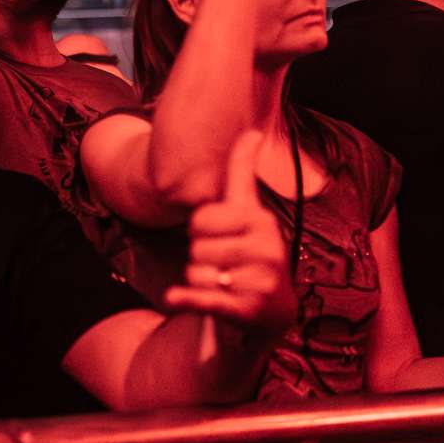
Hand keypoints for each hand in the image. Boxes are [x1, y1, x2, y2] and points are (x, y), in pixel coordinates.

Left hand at [163, 131, 296, 331]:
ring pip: (195, 273)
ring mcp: (260, 281)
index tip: (218, 236)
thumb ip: (243, 172)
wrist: (269, 312)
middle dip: (200, 258)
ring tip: (224, 284)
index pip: (201, 218)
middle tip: (223, 266)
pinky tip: (174, 298)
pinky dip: (184, 299)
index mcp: (261, 220)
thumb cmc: (250, 253)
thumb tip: (253, 131)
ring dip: (200, 281)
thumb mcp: (248, 212)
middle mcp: (267, 249)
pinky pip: (202, 298)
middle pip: (196, 247)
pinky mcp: (247, 310)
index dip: (199, 229)